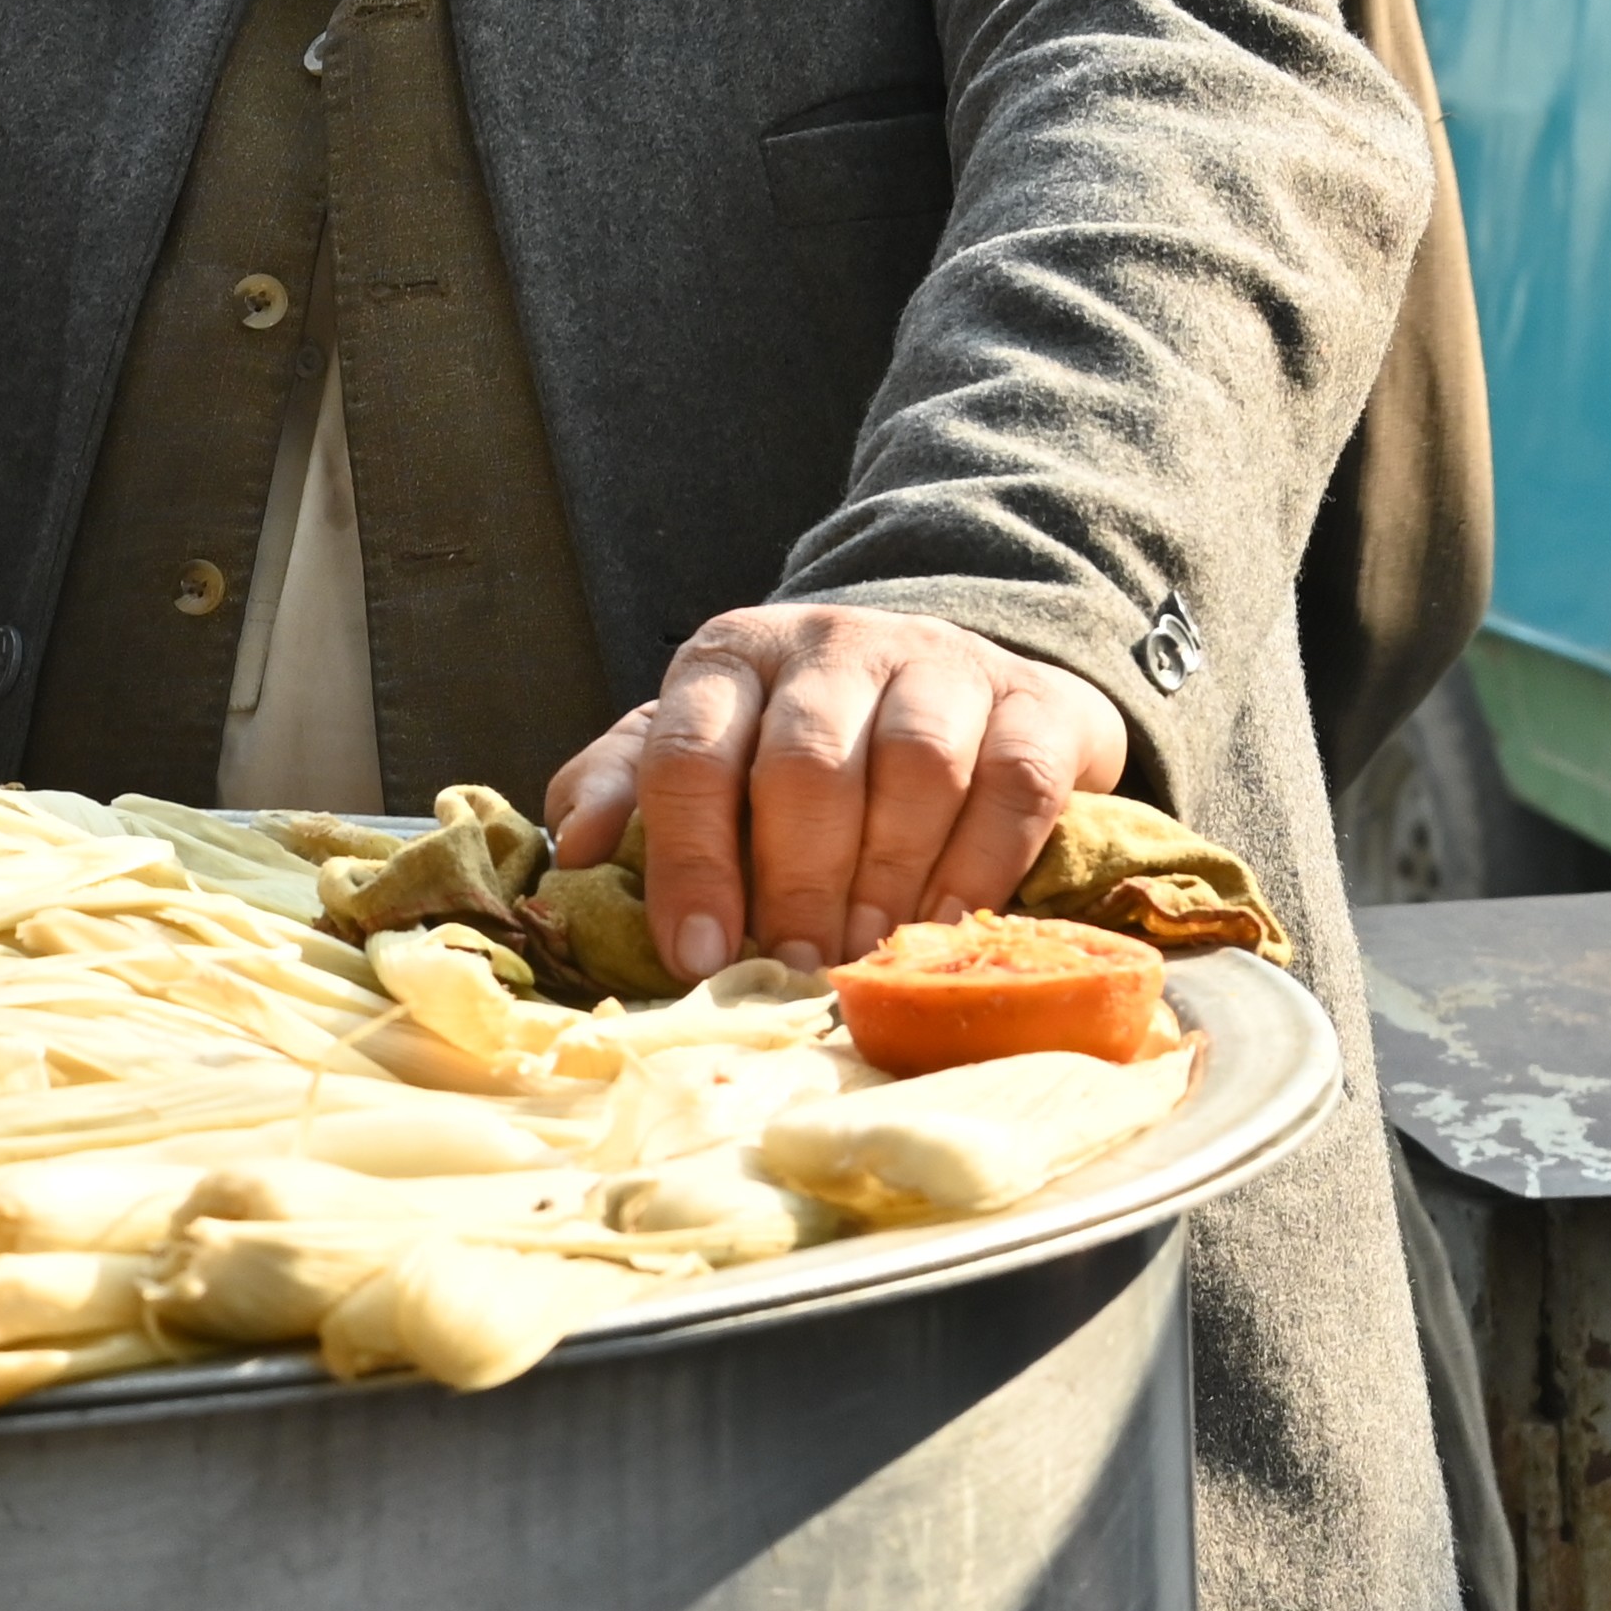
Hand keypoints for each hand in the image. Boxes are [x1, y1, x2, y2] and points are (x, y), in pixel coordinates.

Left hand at [542, 602, 1125, 981]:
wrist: (946, 682)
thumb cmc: (795, 743)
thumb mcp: (702, 751)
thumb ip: (627, 788)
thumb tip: (578, 851)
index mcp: (730, 657)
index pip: (689, 752)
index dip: (689, 861)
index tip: (696, 954)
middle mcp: (831, 643)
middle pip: (806, 764)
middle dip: (794, 882)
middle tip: (794, 967)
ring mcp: (939, 663)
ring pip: (915, 766)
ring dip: (885, 878)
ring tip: (864, 953)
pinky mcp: (1033, 701)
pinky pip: (1013, 784)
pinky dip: (978, 865)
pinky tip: (943, 924)